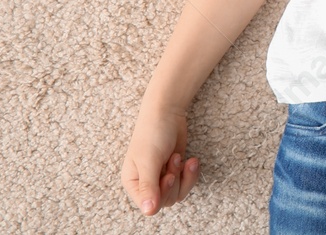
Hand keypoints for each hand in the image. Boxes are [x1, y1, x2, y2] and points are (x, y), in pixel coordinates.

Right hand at [121, 100, 200, 215]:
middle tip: (174, 159)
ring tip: (179, 156)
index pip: (148, 205)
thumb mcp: (149, 160)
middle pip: (166, 201)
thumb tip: (149, 212)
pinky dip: (191, 173)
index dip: (161, 194)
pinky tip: (192, 160)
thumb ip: (149, 186)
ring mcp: (162, 178)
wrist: (167, 113)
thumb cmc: (153, 133)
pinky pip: (186, 183)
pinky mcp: (176, 171)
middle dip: (174, 181)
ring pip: (177, 194)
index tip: (168, 177)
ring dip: (183, 177)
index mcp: (133, 182)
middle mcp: (146, 183)